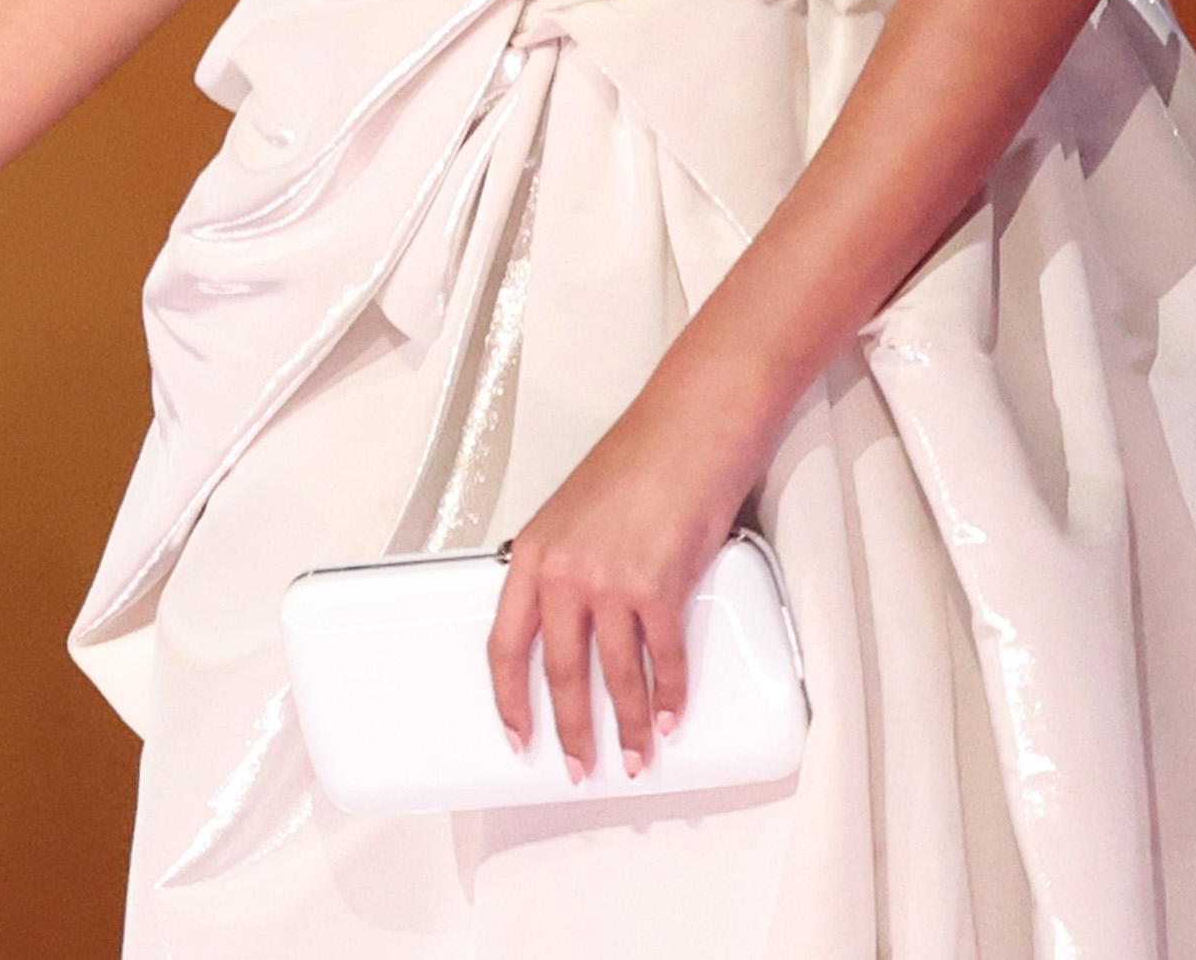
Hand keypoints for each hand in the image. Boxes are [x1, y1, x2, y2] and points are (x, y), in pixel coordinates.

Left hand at [485, 373, 772, 779]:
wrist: (690, 427)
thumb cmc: (638, 459)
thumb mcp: (575, 511)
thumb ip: (565, 564)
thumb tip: (569, 618)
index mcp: (532, 552)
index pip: (505, 642)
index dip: (509, 699)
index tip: (517, 735)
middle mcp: (564, 571)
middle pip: (558, 671)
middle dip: (570, 729)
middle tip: (578, 768)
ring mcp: (612, 581)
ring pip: (614, 676)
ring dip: (626, 727)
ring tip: (635, 760)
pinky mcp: (661, 586)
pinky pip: (664, 659)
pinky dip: (670, 696)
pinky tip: (670, 720)